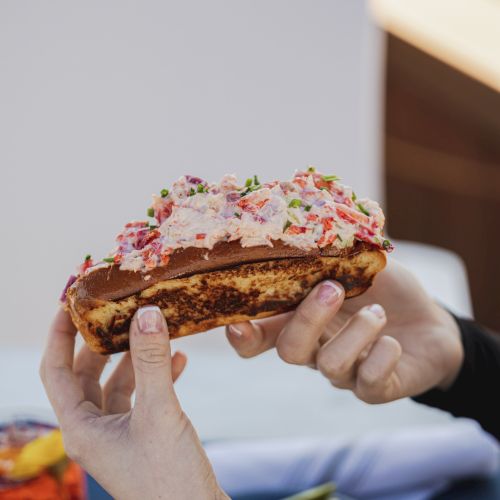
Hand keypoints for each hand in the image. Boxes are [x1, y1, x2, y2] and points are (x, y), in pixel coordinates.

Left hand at [40, 306, 226, 499]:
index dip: (58, 335)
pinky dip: (157, 376)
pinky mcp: (141, 435)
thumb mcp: (159, 412)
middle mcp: (93, 429)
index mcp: (81, 427)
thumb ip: (151, 361)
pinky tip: (180, 361)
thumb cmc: (169, 478)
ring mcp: (117, 433)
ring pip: (118, 383)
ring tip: (156, 331)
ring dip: (136, 357)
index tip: (70, 303)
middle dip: (103, 341)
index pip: (55, 370)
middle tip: (118, 310)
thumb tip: (146, 313)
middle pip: (87, 373)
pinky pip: (143, 396)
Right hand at [226, 259, 463, 402]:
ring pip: (330, 366)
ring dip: (356, 334)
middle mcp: (316, 349)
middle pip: (289, 350)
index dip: (243, 336)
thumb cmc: (387, 289)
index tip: (237, 323)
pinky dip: (381, 357)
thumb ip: (334, 253)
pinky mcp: (375, 389)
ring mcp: (344, 372)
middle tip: (333, 289)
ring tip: (378, 312)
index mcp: (303, 319)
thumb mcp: (361, 264)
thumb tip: (310, 227)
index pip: (261, 336)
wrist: (431, 321)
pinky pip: (369, 383)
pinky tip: (393, 342)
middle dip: (307, 319)